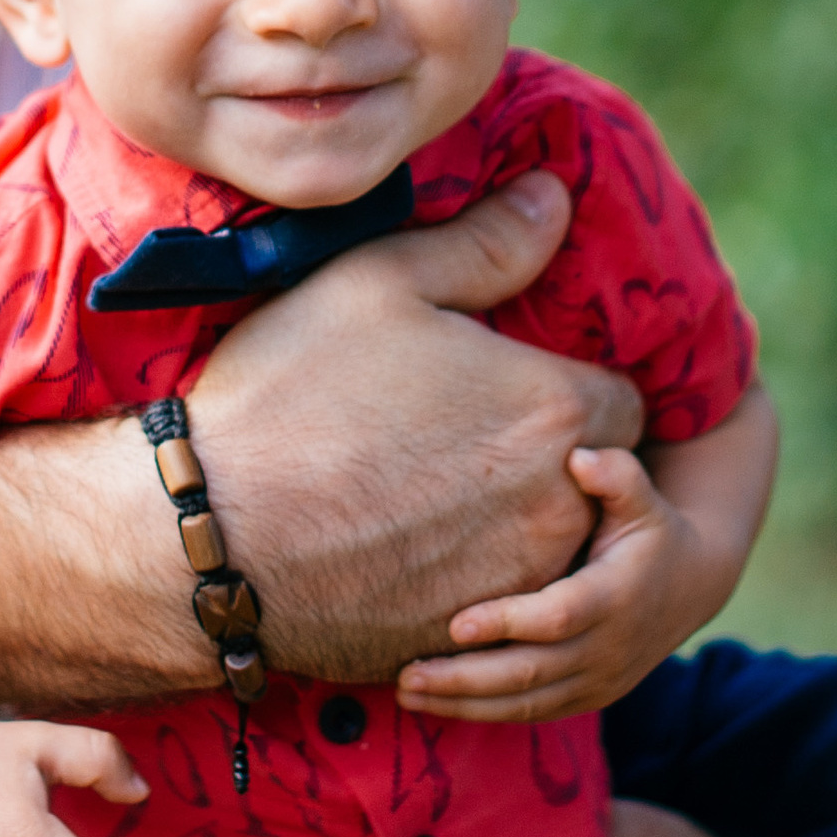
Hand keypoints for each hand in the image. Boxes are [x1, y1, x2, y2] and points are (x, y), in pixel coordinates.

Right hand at [191, 172, 646, 684]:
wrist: (209, 539)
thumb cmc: (289, 396)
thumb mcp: (377, 284)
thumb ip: (486, 243)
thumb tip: (558, 198)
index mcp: (553, 407)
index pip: (627, 405)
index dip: (575, 392)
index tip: (520, 390)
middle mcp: (558, 503)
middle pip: (598, 482)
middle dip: (556, 460)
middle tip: (474, 442)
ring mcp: (517, 582)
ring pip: (557, 550)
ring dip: (520, 525)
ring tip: (437, 500)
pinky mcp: (471, 639)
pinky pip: (502, 607)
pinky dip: (474, 582)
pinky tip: (406, 552)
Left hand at [395, 446, 726, 721]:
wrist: (691, 589)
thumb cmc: (650, 532)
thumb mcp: (642, 500)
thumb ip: (617, 476)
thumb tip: (581, 457)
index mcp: (616, 597)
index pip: (558, 617)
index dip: (508, 622)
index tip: (456, 623)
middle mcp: (607, 649)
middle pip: (531, 672)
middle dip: (466, 677)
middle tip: (406, 674)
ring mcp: (597, 681)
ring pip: (525, 703)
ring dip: (463, 703)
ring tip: (407, 691)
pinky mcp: (586, 698)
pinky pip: (530, 713)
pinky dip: (482, 712)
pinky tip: (436, 704)